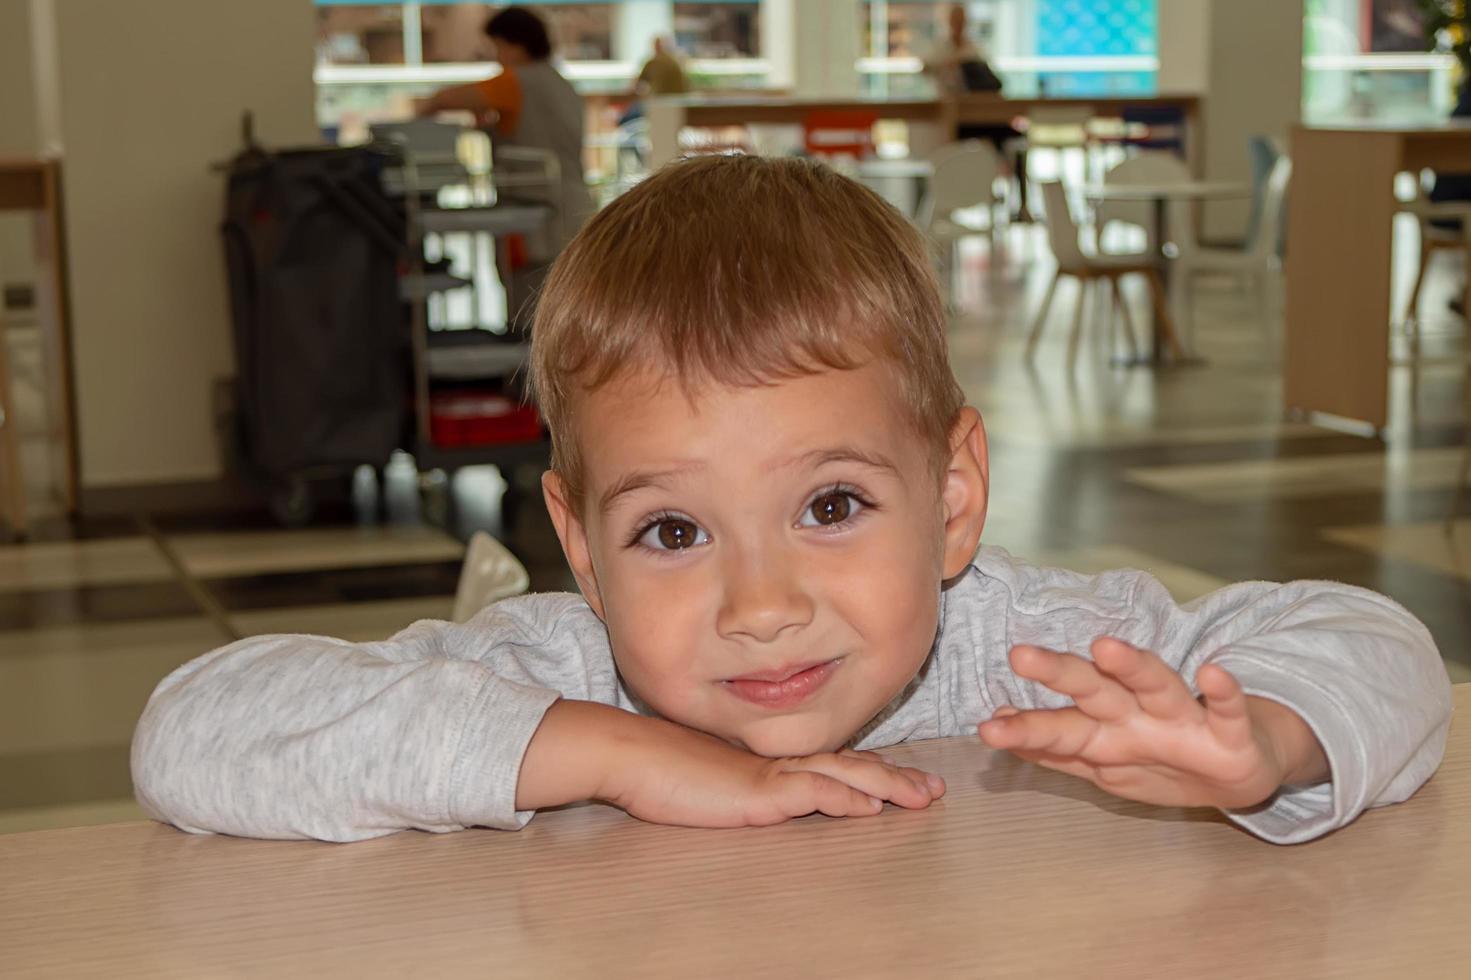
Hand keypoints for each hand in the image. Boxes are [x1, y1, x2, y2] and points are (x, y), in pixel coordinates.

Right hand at [599, 715, 945, 827]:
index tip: (906, 781)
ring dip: (887, 785)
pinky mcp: (758, 790)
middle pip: (852, 764)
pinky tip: (871, 807)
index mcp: (771, 761)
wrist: (630, 757)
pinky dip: (845, 797)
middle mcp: (779, 761)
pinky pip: (812, 792)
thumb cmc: (661, 773)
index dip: (874, 771)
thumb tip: (763, 800)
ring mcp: (771, 773)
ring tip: (921, 797)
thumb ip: (741, 790)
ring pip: (843, 774)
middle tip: (933, 789)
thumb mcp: (712, 785)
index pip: (834, 763)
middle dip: (897, 777)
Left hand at [977, 638, 1326, 809]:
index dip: (1026, 727)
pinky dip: (1223, 693)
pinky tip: (1212, 674)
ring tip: (1106, 648)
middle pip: (1096, 690)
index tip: (987, 726)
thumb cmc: (1163, 762)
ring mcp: (1185, 721)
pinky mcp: (1232, 732)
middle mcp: (1139, 717)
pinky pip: (1229, 710)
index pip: (1060, 724)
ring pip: (1156, 687)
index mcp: (1107, 730)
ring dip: (1134, 667)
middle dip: (1060, 674)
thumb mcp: (1105, 765)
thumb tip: (999, 720)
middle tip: (1021, 655)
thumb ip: (1055, 747)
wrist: (1241, 774)